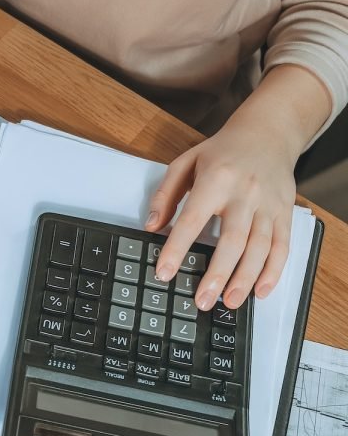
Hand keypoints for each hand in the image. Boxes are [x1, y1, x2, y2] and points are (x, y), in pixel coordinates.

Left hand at [145, 118, 297, 310]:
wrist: (268, 132)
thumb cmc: (223, 151)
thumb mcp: (186, 162)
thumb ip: (166, 195)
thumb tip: (151, 225)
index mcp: (216, 179)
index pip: (193, 219)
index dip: (177, 248)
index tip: (165, 272)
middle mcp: (245, 193)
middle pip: (232, 240)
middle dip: (217, 274)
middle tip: (202, 300)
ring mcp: (268, 204)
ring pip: (260, 248)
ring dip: (245, 279)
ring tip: (229, 302)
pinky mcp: (285, 212)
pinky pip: (282, 246)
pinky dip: (273, 271)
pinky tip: (260, 290)